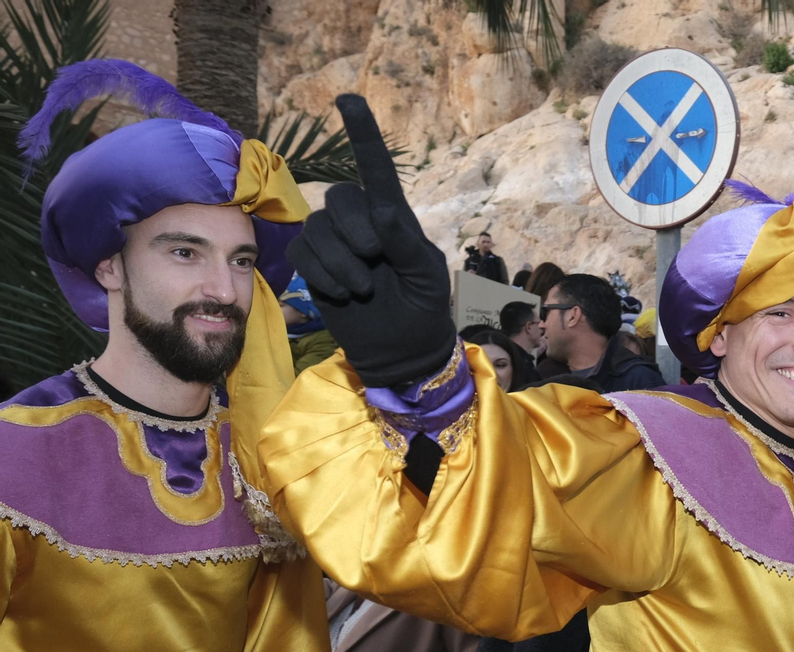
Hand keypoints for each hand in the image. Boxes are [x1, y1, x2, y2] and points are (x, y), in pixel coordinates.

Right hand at [288, 95, 455, 386]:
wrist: (402, 348)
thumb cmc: (423, 307)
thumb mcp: (427, 276)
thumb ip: (407, 244)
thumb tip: (381, 211)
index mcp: (393, 215)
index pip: (375, 166)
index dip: (362, 132)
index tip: (348, 99)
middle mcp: (360, 221)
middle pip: (340, 198)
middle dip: (355, 229)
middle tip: (375, 259)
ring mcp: (335, 243)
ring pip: (318, 228)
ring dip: (340, 261)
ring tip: (362, 288)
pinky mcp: (315, 266)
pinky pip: (303, 254)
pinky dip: (322, 274)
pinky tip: (342, 294)